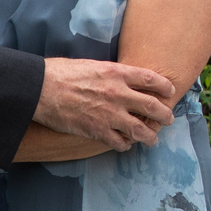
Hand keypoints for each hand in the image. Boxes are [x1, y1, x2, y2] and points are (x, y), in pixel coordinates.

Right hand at [35, 57, 175, 151]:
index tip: (170, 91)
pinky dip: (125, 145)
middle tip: (169, 119)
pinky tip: (125, 144)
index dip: (163, 86)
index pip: (150, 78)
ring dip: (150, 136)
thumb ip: (110, 74)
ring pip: (140, 130)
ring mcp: (109, 114)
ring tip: (152, 139)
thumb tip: (121, 79)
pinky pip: (119, 142)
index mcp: (116, 73)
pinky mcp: (97, 130)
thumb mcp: (91, 65)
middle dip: (165, 115)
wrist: (41, 89)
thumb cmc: (61, 73)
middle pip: (152, 106)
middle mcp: (117, 93)